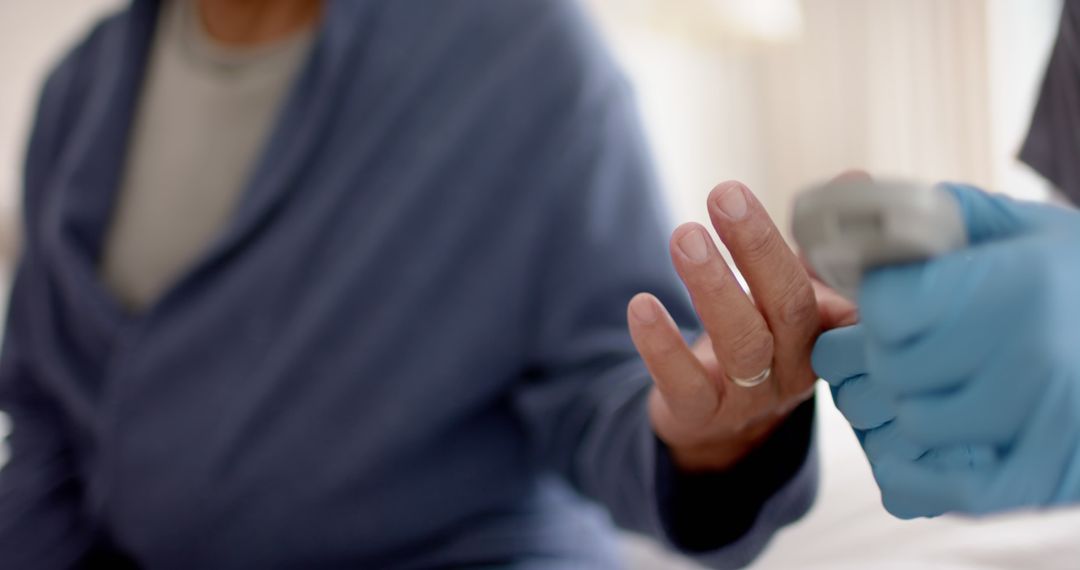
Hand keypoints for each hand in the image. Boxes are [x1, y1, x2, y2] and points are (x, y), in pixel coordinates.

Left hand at [628, 181, 854, 472]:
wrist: (721, 423)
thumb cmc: (765, 339)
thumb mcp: (795, 291)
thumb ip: (820, 241)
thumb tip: (856, 178)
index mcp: (831, 332)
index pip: (850, 295)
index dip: (845, 257)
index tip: (829, 209)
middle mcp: (799, 366)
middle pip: (790, 307)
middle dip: (758, 247)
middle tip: (726, 195)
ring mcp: (753, 396)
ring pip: (743, 343)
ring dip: (712, 285)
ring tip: (684, 235)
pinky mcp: (703, 414)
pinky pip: (685, 384)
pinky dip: (662, 345)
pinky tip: (642, 304)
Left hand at [815, 183, 1079, 517]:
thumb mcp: (1029, 229)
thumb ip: (946, 214)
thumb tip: (856, 205)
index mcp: (1018, 287)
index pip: (885, 308)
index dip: (877, 304)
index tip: (893, 302)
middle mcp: (1029, 359)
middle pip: (886, 368)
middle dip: (878, 354)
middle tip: (899, 344)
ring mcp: (1033, 428)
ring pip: (902, 426)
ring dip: (894, 408)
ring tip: (922, 385)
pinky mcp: (1032, 481)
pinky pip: (921, 489)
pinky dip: (903, 470)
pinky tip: (909, 444)